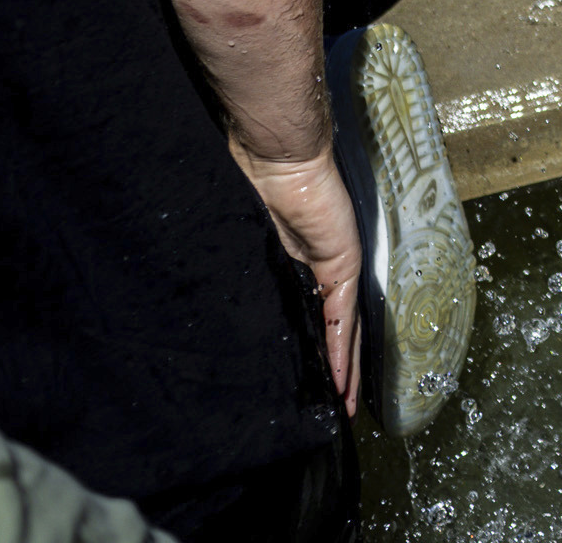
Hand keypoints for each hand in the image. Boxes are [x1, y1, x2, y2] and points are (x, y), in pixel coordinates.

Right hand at [236, 147, 363, 415]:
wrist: (279, 158)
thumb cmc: (255, 184)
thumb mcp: (246, 235)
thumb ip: (247, 261)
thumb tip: (216, 292)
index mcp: (299, 264)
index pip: (310, 314)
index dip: (314, 347)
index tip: (309, 379)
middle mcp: (321, 269)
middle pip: (334, 329)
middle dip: (336, 368)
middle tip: (338, 405)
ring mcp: (336, 267)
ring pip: (344, 331)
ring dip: (344, 370)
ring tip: (344, 404)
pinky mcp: (342, 264)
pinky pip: (341, 317)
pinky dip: (341, 351)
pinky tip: (340, 380)